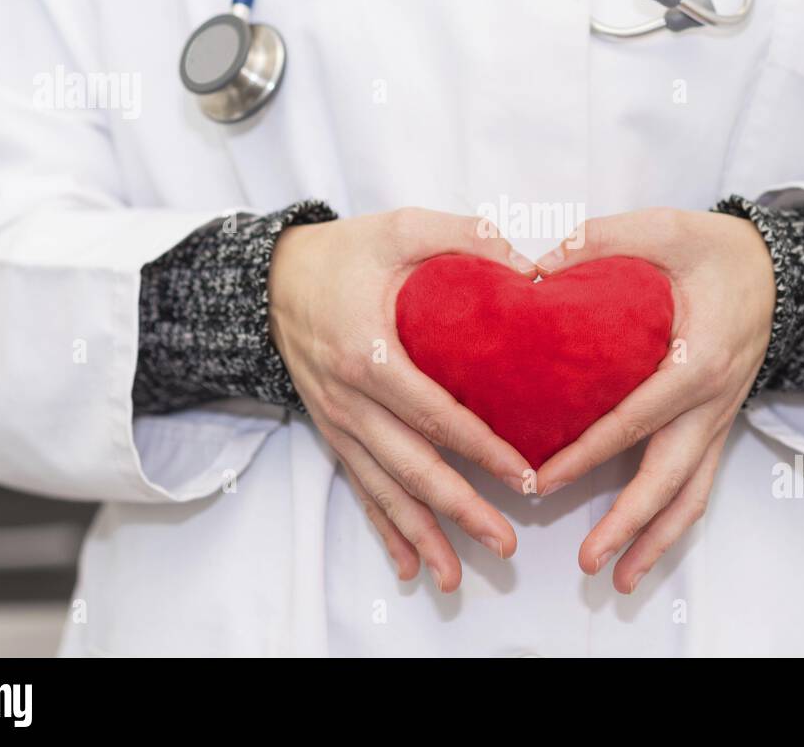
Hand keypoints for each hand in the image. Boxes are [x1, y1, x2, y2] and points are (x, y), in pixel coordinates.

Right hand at [269, 207, 536, 591]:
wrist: (269, 276)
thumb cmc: (344, 253)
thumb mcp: (401, 228)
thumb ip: (467, 238)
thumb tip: (533, 266)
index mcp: (369, 353)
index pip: (435, 413)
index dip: (482, 448)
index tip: (526, 476)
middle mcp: (349, 398)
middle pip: (410, 466)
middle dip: (459, 510)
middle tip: (505, 544)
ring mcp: (337, 420)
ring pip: (383, 489)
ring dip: (421, 534)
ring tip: (455, 576)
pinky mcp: (332, 429)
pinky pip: (359, 486)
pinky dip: (383, 527)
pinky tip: (407, 563)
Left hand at [534, 208, 774, 593]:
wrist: (779, 270)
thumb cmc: (717, 250)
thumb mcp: (664, 228)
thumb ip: (599, 241)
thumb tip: (534, 268)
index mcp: (697, 359)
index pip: (635, 419)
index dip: (587, 454)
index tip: (543, 479)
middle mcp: (712, 401)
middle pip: (671, 479)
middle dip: (628, 524)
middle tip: (588, 560)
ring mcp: (718, 419)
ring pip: (691, 495)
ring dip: (656, 540)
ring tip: (619, 579)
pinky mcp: (716, 425)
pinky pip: (697, 483)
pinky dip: (673, 520)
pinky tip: (644, 545)